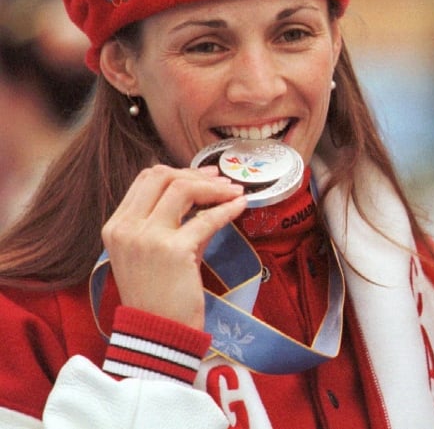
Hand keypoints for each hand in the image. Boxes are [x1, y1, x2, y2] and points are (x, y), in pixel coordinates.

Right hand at [101, 165, 246, 329]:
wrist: (158, 337)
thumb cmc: (160, 297)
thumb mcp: (160, 253)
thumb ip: (177, 223)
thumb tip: (209, 196)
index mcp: (116, 226)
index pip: (145, 180)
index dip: (178, 172)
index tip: (204, 175)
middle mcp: (126, 228)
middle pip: (162, 176)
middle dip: (196, 174)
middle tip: (222, 182)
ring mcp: (147, 238)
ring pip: (182, 188)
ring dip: (214, 187)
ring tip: (234, 192)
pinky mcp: (173, 250)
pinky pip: (206, 218)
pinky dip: (228, 209)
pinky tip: (241, 206)